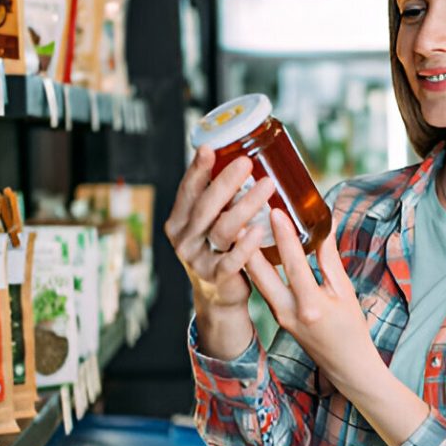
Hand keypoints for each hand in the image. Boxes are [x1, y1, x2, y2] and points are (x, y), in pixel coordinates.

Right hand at [165, 145, 275, 312]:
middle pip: (205, 206)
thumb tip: (241, 161)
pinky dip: (245, 245)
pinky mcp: (216, 277)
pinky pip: (232, 260)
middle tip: (246, 161)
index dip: (197, 169)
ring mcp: (198, 259)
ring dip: (245, 206)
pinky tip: (258, 230)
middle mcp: (184, 239)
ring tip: (267, 185)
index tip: (210, 148)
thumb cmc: (219, 251)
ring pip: (222, 229)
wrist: (219, 297)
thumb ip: (218, 201)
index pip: (187, 191)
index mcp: (179, 221)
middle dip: (225, 181)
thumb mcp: (210, 225)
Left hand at [245, 209, 382, 393]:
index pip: (293, 264)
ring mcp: (279, 316)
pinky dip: (255, 266)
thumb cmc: (351, 328)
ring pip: (256, 280)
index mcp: (311, 305)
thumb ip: (330, 260)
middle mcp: (289, 312)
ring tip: (239, 225)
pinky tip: (250, 248)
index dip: (284, 236)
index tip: (275, 210)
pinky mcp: (275, 316)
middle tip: (238, 213)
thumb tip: (323, 226)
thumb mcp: (345, 291)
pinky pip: (261, 287)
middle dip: (248, 242)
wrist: (346, 364)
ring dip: (246, 252)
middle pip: (260, 273)